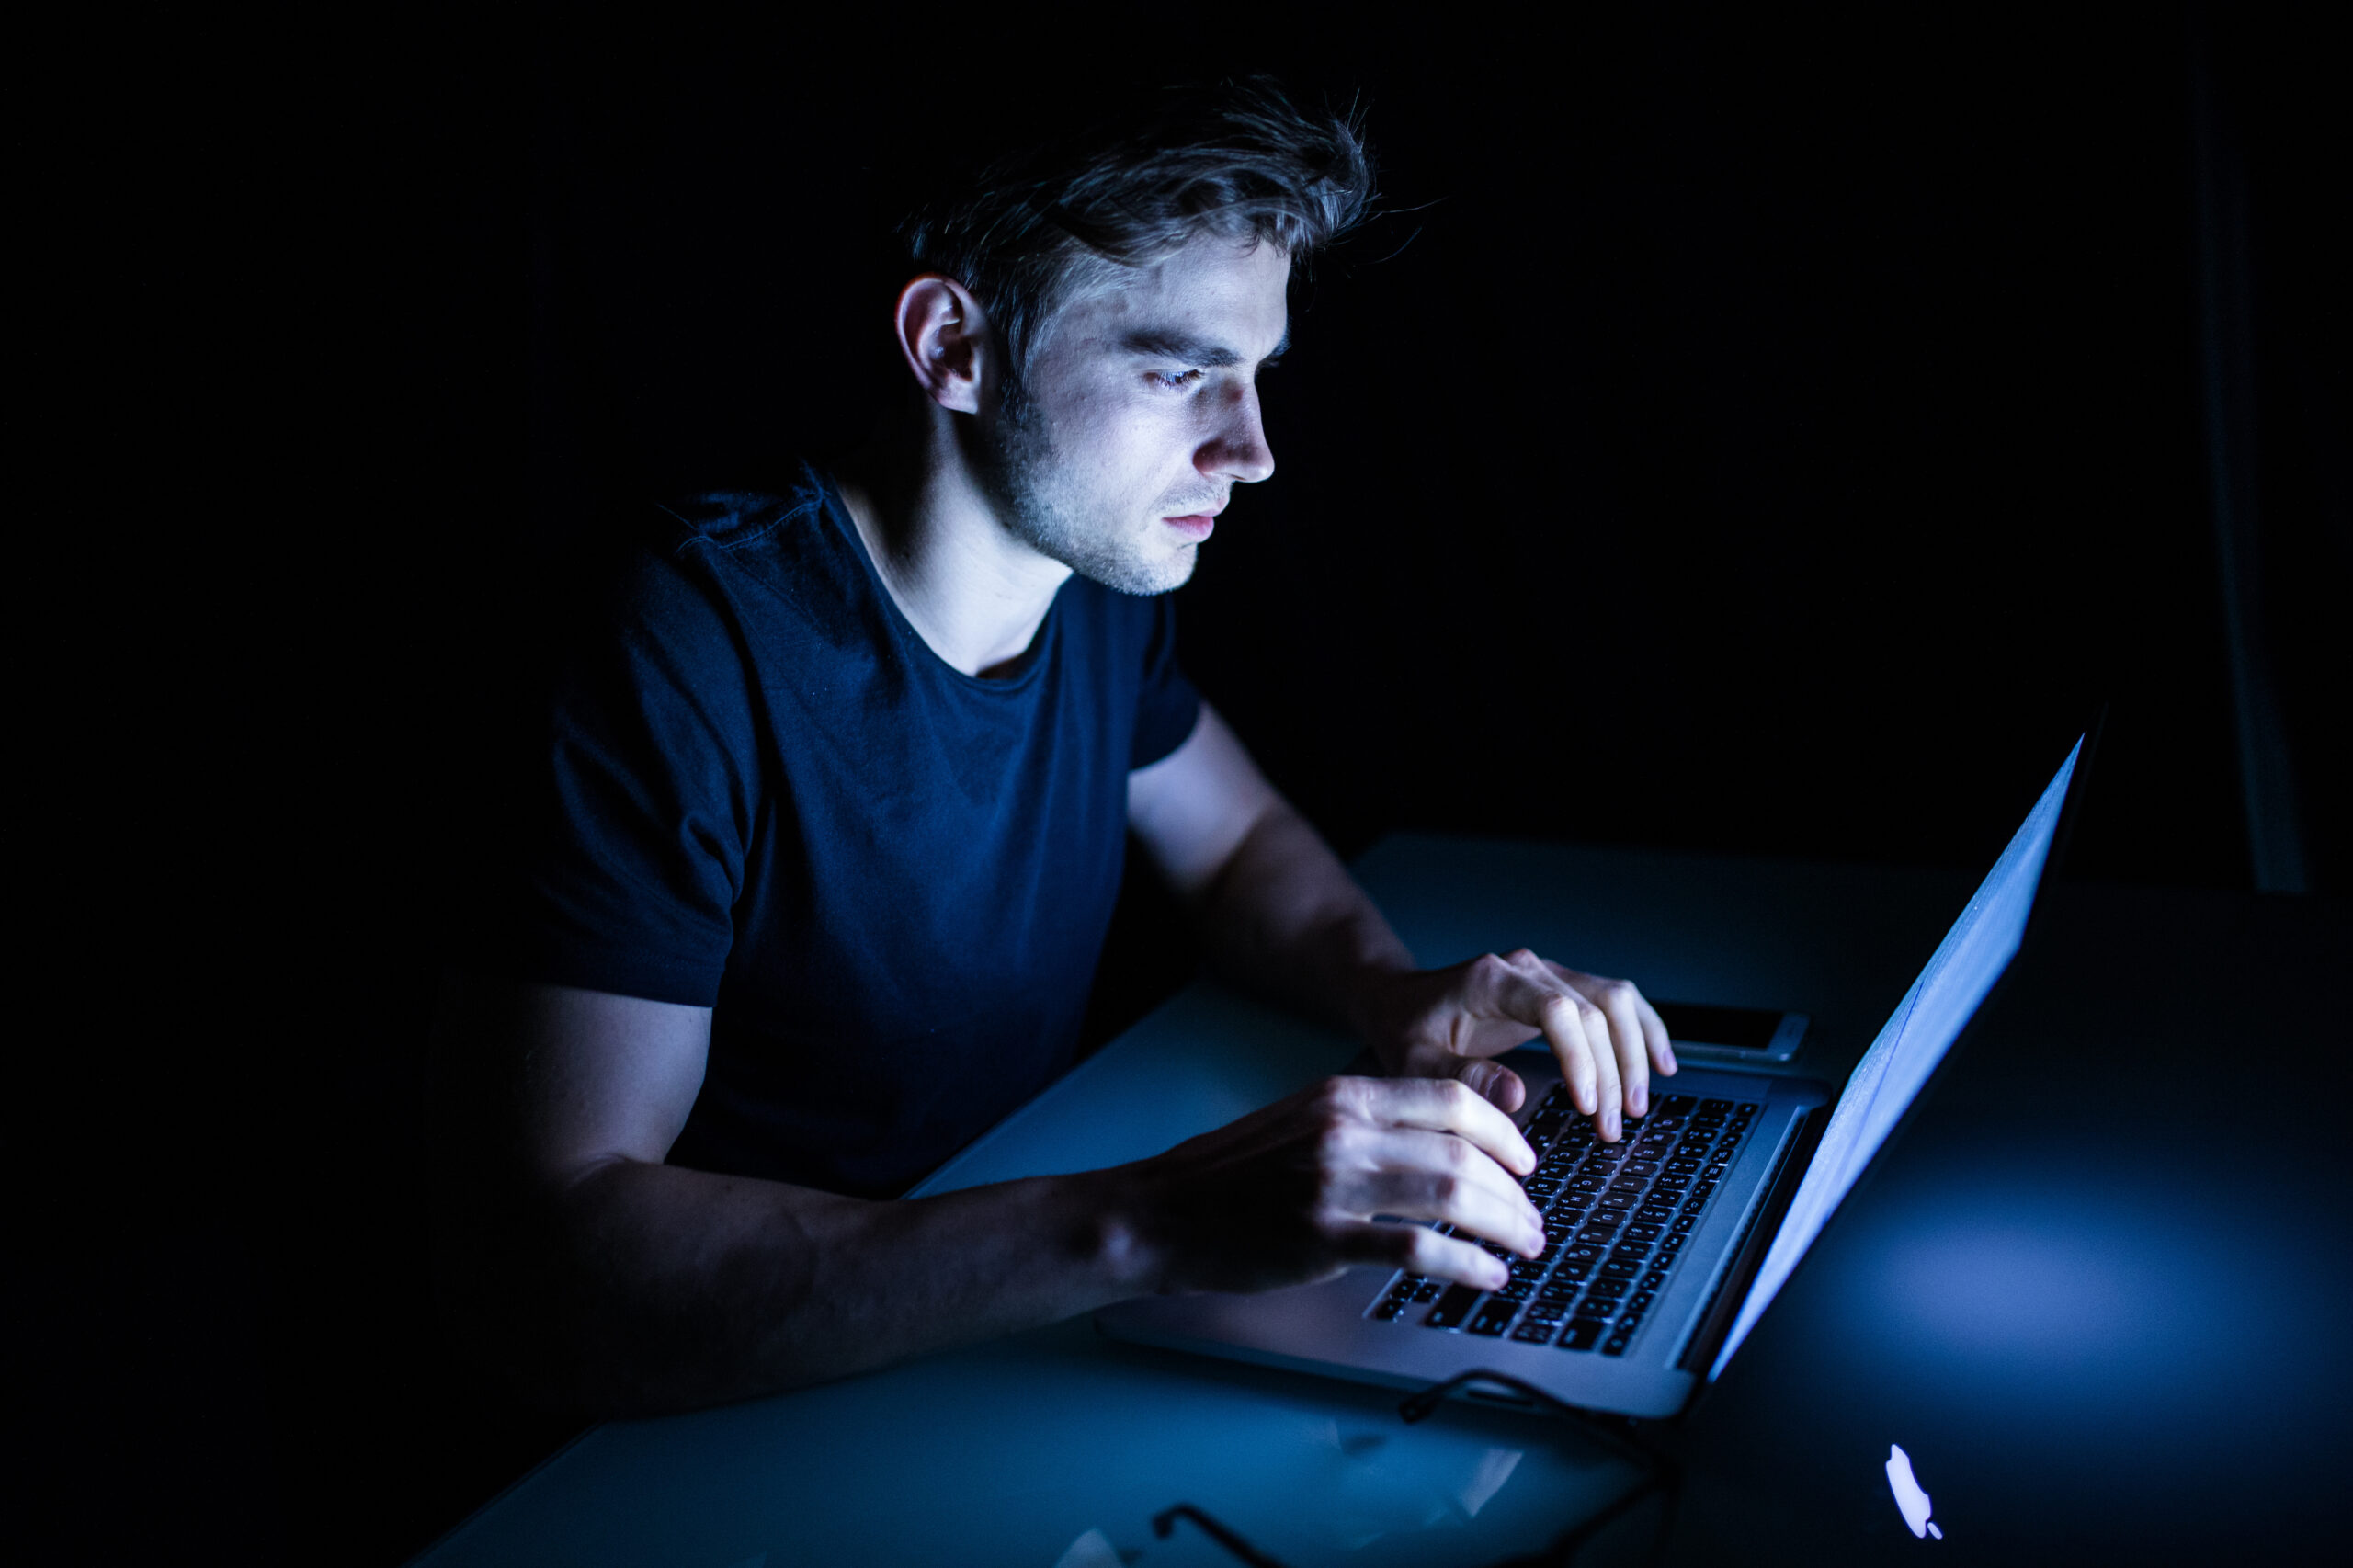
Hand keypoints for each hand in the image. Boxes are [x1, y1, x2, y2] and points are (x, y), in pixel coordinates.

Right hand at [1121, 1076, 1545, 1295]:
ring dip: (1504, 1225)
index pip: (1453, 1100)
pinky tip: (1487, 1277)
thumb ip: (1366, 1124)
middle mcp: (1344, 1130)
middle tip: (1534, 1219)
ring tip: (1526, 1247)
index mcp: (1343, 1095)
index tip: (1526, 1162)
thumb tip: (1444, 1144)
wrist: (1160, 1212)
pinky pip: (1417, 1248)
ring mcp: (1333, 1183)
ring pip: (1452, 1195)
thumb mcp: (1301, 1121)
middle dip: (1516, 1191)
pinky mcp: (1322, 1238)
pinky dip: (1467, 1264)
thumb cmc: (1230, 1174)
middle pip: (1464, 1151)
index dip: (1506, 1133)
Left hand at [1353, 950, 1676, 1141]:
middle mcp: (1527, 968)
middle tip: (1613, 1127)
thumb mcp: (1415, 1061)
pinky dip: (1644, 1031)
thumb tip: (1516, 1096)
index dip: (1580, 1057)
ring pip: (1615, 1002)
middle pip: (1594, 1010)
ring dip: (1635, 1055)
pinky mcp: (1561, 987)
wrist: (1399, 999)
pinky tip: (1663, 1064)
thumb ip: (1461, 1077)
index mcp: (1490, 980)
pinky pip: (1616, 1001)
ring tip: (1638, 1108)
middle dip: (1612, 1073)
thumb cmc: (1405, 1030)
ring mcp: (1548, 973)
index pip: (1556, 1009)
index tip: (1589, 1107)